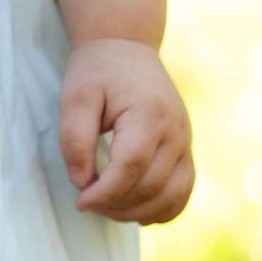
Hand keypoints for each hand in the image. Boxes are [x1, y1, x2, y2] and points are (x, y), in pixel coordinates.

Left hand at [58, 38, 193, 224]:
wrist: (127, 48)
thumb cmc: (98, 72)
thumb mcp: (75, 96)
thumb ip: (75, 139)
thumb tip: (81, 182)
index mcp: (149, 114)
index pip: (131, 167)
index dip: (104, 193)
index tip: (80, 200)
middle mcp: (176, 131)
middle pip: (152, 187)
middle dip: (116, 205)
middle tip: (86, 201)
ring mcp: (186, 142)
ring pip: (172, 197)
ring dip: (138, 212)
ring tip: (106, 207)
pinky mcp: (186, 150)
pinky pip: (183, 192)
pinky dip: (161, 209)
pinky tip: (134, 210)